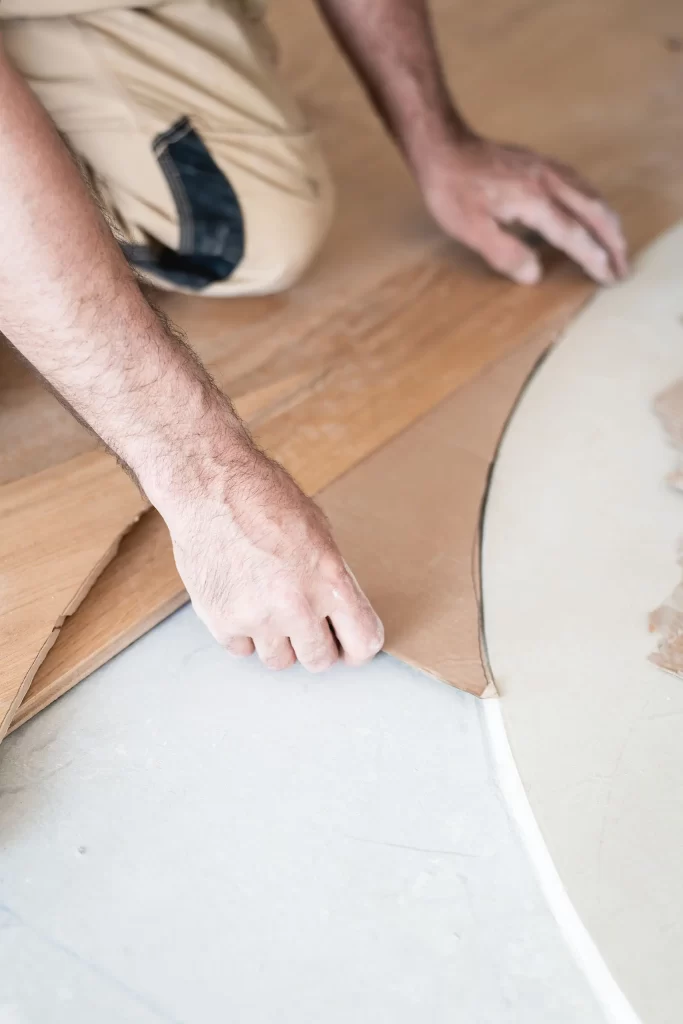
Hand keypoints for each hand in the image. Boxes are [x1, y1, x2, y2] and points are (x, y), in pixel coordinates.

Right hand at [163, 441, 383, 671]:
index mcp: (330, 581)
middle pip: (320, 660)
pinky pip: (242, 649)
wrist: (210, 489)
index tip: (348, 644)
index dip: (357, 646)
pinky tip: (241, 600)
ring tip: (268, 606)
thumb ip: (331, 578)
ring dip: (278, 642)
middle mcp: (297, 607)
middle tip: (304, 624)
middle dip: (316, 645)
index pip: (364, 642)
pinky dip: (243, 633)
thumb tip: (339, 613)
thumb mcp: (319, 533)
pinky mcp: (222, 622)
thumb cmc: (264, 499)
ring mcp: (258, 618)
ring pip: (279, 661)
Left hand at [419, 136, 627, 285]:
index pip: (574, 235)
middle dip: (613, 242)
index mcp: (534, 200)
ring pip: (591, 195)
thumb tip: (535, 274)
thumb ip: (505, 253)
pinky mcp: (540, 163)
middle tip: (623, 267)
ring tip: (617, 244)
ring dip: (608, 221)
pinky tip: (593, 210)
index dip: (593, 258)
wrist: (443, 146)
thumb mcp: (471, 230)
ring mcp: (546, 168)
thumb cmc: (452, 190)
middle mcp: (548, 181)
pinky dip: (595, 202)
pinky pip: (580, 183)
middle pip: (594, 212)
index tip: (608, 278)